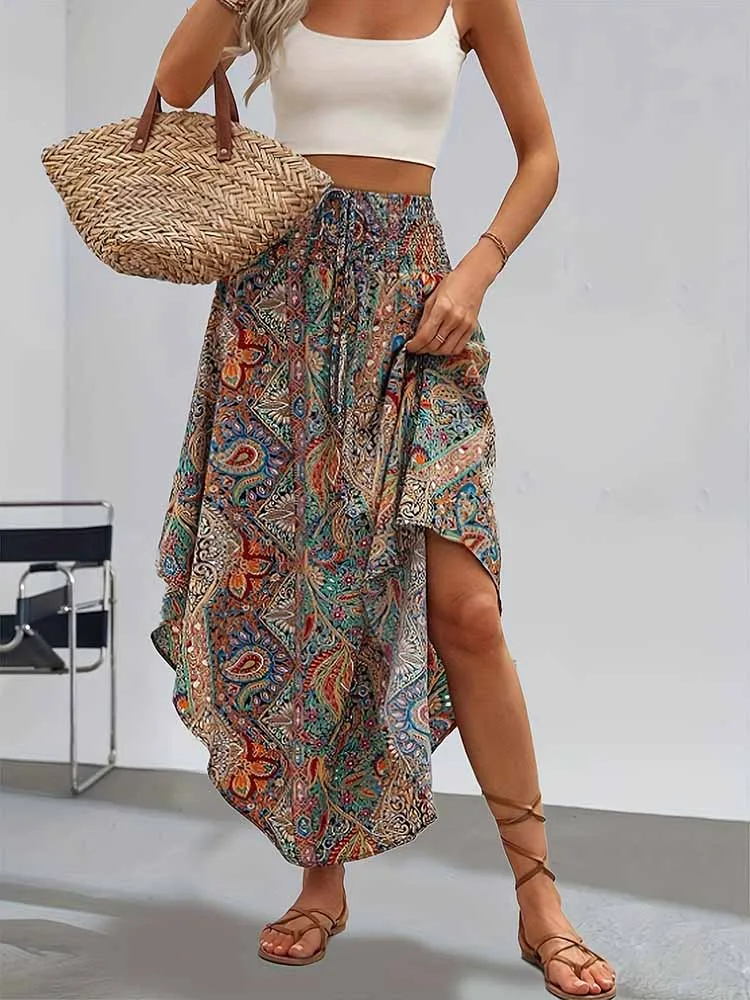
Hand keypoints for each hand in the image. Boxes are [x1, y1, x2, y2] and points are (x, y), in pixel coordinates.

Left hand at [406, 241, 500, 355]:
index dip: (415, 345)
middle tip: (417, 349)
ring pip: (446, 350)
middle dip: (422, 350)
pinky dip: (448, 351)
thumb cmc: (454, 283)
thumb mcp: (433, 297)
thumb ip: (425, 317)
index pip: (425, 335)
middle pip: (435, 344)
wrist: (474, 277)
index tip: (410, 347)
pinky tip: (441, 347)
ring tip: (428, 348)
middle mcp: (454, 318)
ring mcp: (464, 325)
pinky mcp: (472, 328)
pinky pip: (458, 347)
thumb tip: (417, 334)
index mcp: (442, 308)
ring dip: (434, 352)